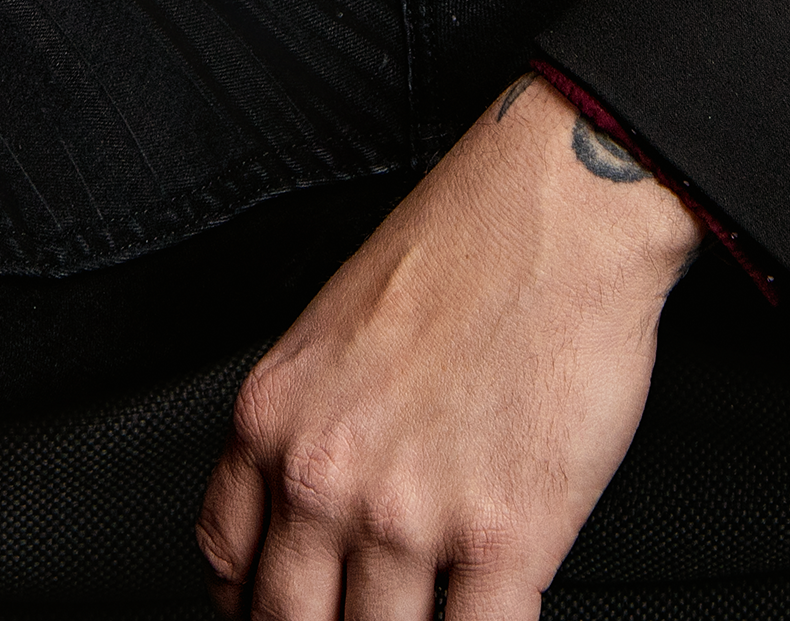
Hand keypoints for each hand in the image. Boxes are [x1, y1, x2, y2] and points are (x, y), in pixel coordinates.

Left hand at [196, 69, 701, 619]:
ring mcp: (412, 514)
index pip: (228, 570)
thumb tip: (298, 525)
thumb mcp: (327, 332)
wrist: (561, 209)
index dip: (254, 609)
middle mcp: (326, 475)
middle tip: (359, 617)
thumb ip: (301, 430)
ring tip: (429, 611)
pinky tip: (488, 615)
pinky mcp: (506, 536)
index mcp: (273, 420)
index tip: (285, 610)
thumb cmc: (462, 250)